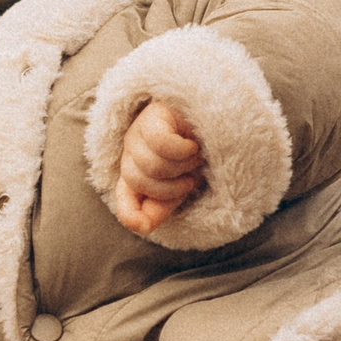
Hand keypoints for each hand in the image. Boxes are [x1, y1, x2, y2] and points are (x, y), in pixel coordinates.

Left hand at [113, 99, 203, 234]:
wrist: (219, 118)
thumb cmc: (198, 155)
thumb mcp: (180, 187)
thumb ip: (159, 207)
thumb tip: (140, 227)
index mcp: (135, 172)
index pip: (122, 196)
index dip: (128, 214)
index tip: (143, 225)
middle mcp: (131, 150)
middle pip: (136, 180)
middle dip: (170, 186)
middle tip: (190, 174)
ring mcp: (139, 129)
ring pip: (151, 165)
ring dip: (182, 165)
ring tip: (195, 155)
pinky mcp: (154, 114)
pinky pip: (160, 143)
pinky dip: (183, 149)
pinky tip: (193, 143)